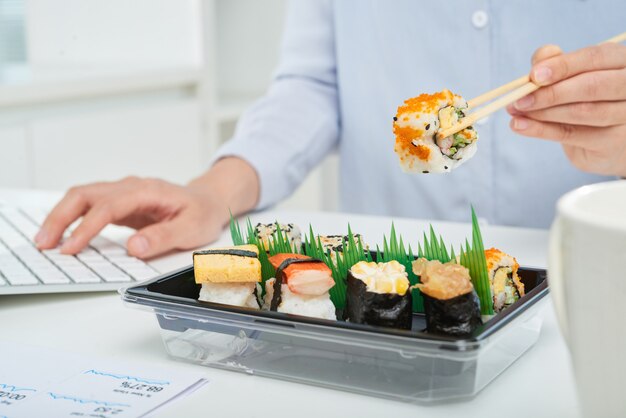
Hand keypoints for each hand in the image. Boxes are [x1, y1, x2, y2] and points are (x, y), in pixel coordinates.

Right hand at [35, 158, 258, 258]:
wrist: (209, 201)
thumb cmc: (201, 213)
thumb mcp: (192, 229)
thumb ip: (163, 237)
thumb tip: (134, 246)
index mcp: (147, 191)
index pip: (109, 207)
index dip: (87, 227)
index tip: (71, 247)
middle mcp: (130, 188)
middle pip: (85, 195)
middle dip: (60, 217)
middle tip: (45, 243)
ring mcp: (123, 194)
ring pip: (82, 197)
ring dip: (61, 216)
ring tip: (46, 241)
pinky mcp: (120, 204)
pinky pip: (89, 207)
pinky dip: (72, 219)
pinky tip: (63, 236)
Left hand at [507, 42, 625, 175]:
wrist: (609, 140)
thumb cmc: (590, 98)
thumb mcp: (575, 75)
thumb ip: (558, 63)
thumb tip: (539, 61)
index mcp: (622, 61)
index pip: (595, 58)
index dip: (562, 66)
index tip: (533, 75)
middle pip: (591, 86)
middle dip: (551, 93)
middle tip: (519, 99)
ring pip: (582, 112)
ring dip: (542, 113)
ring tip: (516, 112)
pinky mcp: (614, 141)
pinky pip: (573, 134)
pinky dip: (542, 130)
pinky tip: (521, 126)